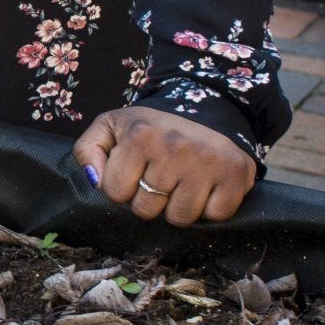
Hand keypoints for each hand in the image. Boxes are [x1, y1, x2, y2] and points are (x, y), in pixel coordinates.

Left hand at [71, 106, 255, 226]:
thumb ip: (88, 150)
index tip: (133, 174)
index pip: (114, 193)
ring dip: (178, 207)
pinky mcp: (236, 174)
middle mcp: (173, 148)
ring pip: (180, 218)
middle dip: (148, 200)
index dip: (121, 188)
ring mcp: (207, 162)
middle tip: (159, 179)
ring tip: (181, 183)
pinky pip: (215, 216)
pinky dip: (210, 208)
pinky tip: (206, 187)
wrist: (207, 106)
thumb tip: (94, 181)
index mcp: (139, 136)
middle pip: (146, 210)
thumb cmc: (152, 125)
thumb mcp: (111, 126)